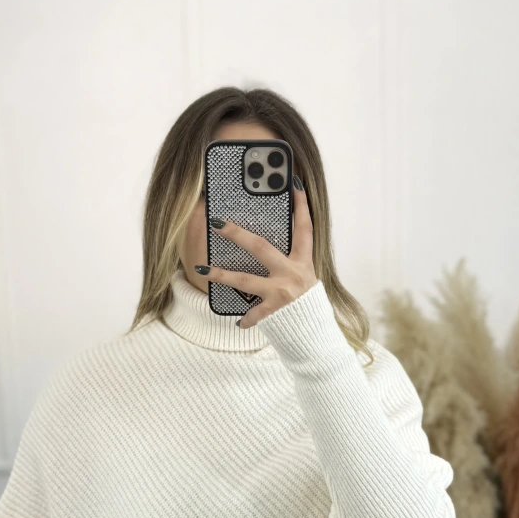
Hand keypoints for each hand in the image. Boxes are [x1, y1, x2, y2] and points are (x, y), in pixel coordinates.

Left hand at [208, 177, 316, 327]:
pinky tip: (238, 322)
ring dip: (221, 275)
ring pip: (244, 280)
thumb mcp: (306, 277)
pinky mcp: (274, 311)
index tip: (293, 183)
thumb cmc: (308, 304)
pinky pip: (253, 314)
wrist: (317, 334)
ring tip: (202, 270)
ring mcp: (282, 293)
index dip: (301, 205)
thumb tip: (266, 248)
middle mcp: (293, 273)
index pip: (304, 228)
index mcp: (303, 262)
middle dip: (237, 234)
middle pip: (261, 247)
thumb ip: (291, 262)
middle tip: (217, 222)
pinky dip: (246, 319)